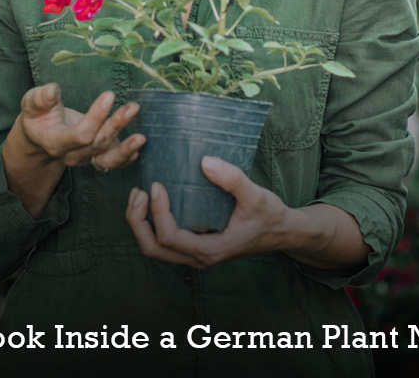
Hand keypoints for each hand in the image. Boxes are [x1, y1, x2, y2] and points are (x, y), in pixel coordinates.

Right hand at [12, 83, 143, 172]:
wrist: (41, 136)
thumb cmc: (38, 116)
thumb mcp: (31, 104)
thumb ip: (40, 98)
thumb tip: (52, 90)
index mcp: (55, 141)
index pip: (79, 134)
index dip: (96, 117)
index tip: (109, 95)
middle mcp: (71, 155)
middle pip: (97, 144)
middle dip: (116, 125)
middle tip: (133, 107)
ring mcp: (85, 158)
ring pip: (107, 159)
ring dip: (125, 149)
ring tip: (141, 137)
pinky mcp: (97, 157)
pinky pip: (112, 163)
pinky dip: (126, 158)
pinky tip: (138, 148)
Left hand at [125, 156, 292, 267]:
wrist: (281, 232)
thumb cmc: (269, 216)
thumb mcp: (256, 195)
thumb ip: (233, 179)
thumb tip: (205, 161)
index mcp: (210, 250)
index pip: (170, 238)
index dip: (158, 212)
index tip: (157, 186)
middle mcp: (198, 258)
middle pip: (153, 248)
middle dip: (137, 221)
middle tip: (138, 192)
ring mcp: (194, 255)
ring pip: (154, 248)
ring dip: (140, 223)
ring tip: (139, 195)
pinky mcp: (194, 247)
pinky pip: (163, 242)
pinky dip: (151, 224)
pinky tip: (153, 201)